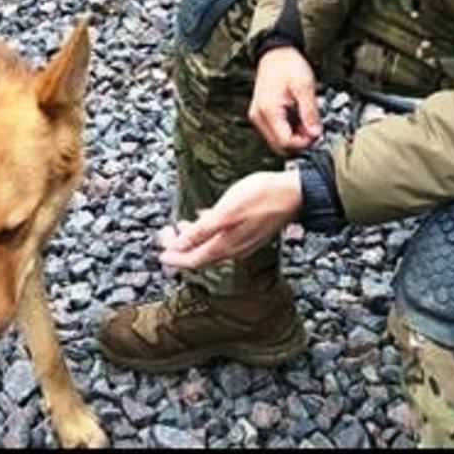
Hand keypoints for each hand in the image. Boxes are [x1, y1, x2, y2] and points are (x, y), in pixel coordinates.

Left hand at [157, 170, 301, 269]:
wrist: (294, 194)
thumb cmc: (261, 197)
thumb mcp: (225, 211)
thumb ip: (201, 230)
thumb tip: (179, 246)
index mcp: (225, 246)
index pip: (192, 260)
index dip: (174, 257)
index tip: (160, 251)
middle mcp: (233, 249)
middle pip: (200, 255)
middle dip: (180, 247)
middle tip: (165, 233)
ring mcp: (243, 242)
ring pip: (210, 247)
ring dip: (192, 238)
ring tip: (180, 225)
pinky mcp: (249, 233)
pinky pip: (221, 238)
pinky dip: (208, 232)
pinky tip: (204, 218)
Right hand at [248, 46, 321, 155]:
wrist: (276, 53)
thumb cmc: (288, 65)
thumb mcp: (304, 87)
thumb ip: (310, 112)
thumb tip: (316, 133)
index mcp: (268, 110)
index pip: (285, 141)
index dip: (303, 142)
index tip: (317, 134)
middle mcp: (259, 116)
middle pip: (279, 145)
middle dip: (299, 142)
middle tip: (313, 130)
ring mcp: (258, 116)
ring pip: (277, 140)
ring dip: (294, 137)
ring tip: (307, 123)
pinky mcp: (261, 114)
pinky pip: (275, 131)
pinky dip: (288, 131)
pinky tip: (299, 120)